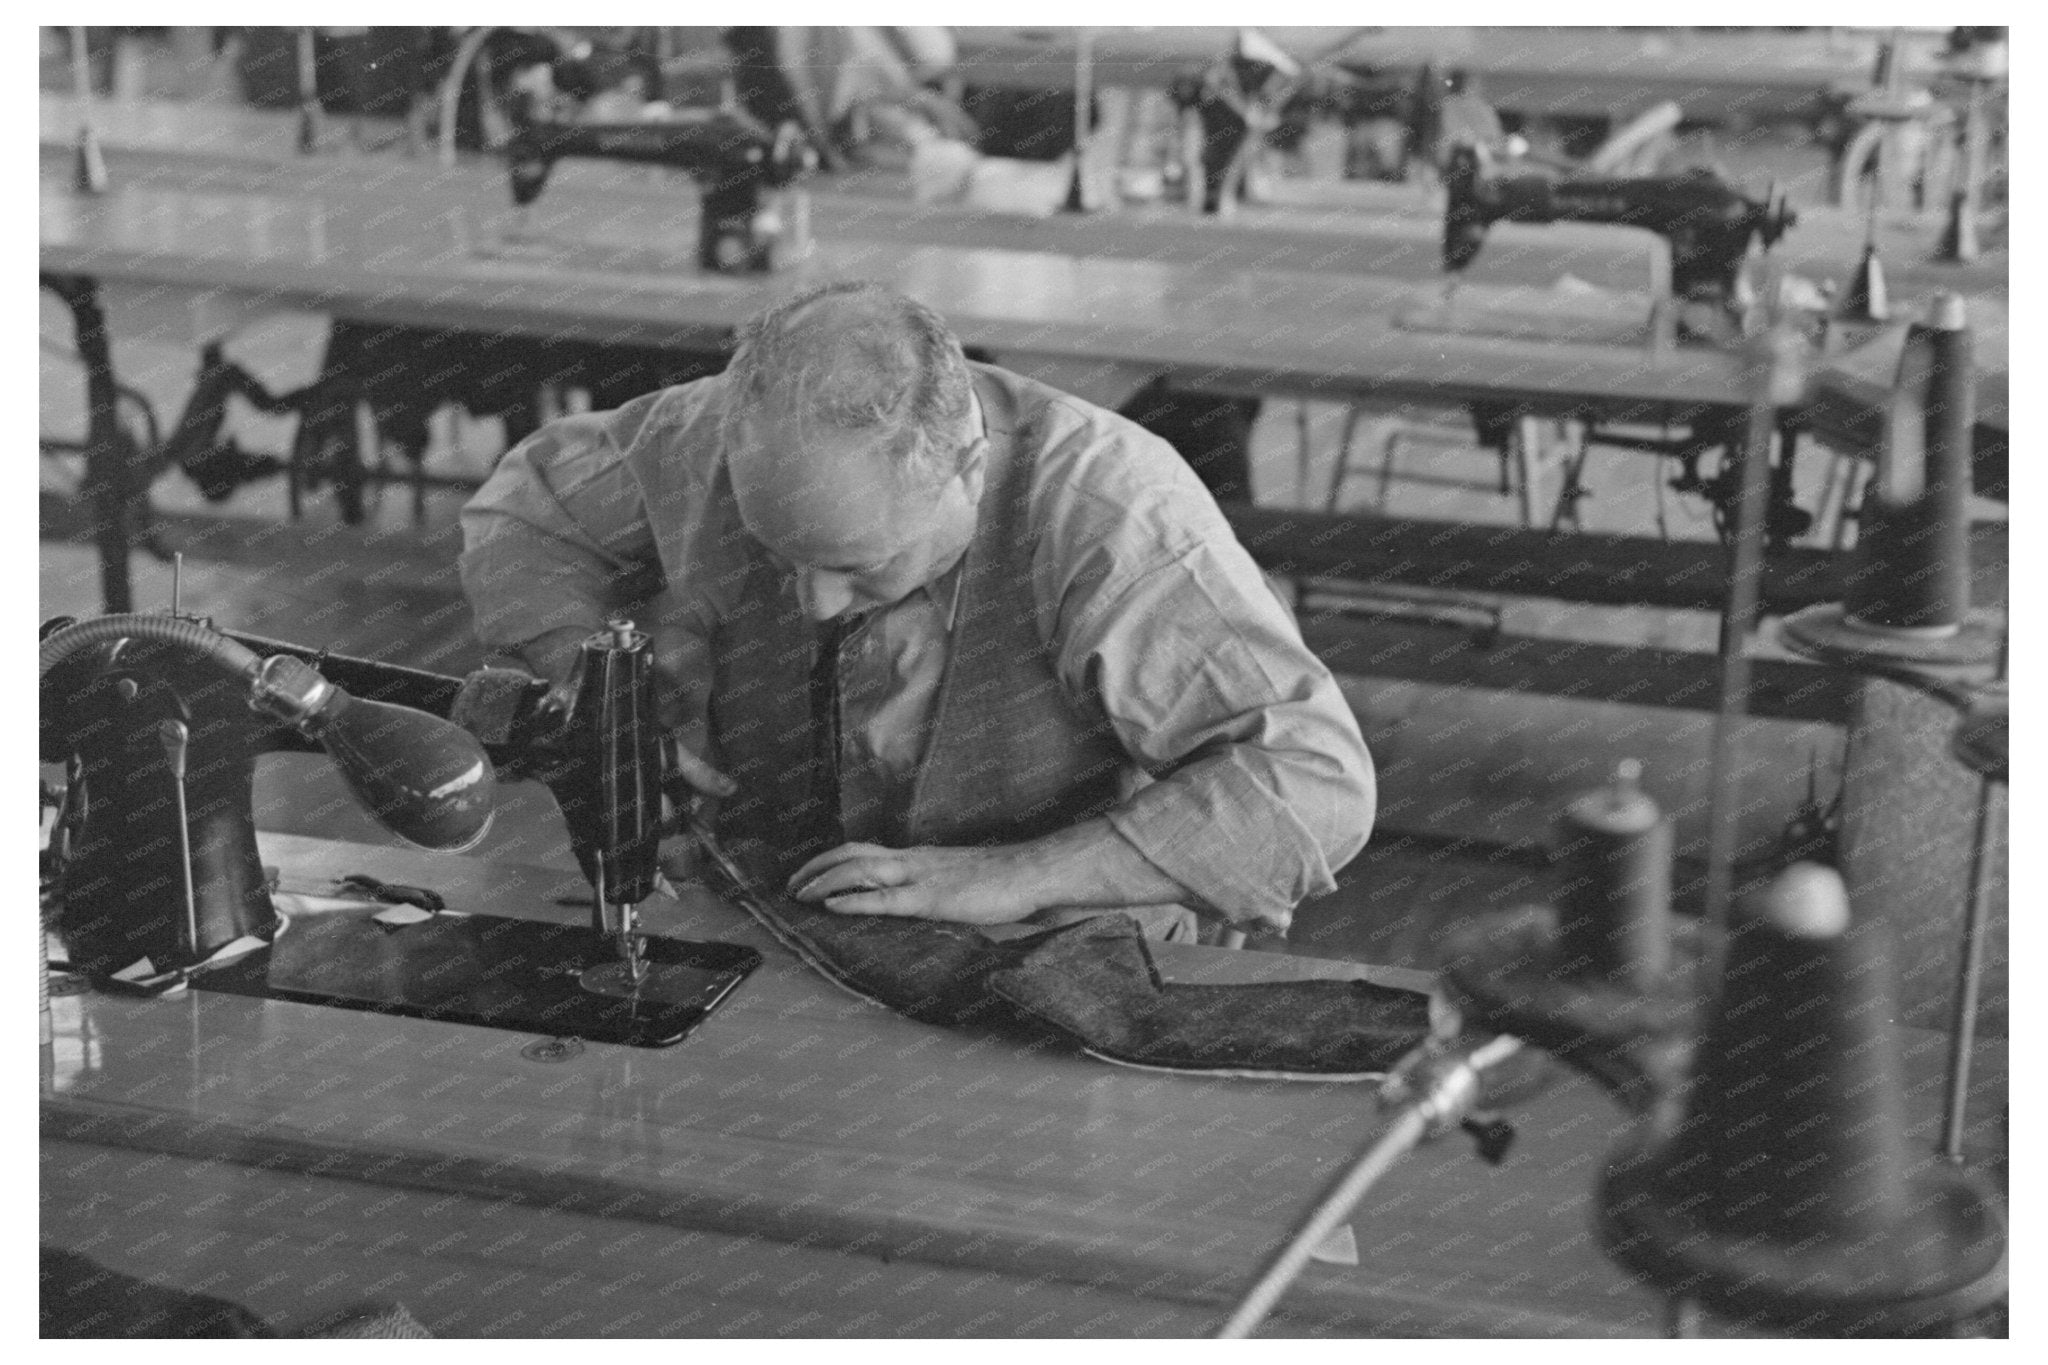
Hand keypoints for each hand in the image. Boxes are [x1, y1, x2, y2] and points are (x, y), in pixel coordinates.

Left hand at [786, 842, 1040, 925]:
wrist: (1032, 873)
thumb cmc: (1004, 880)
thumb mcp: (960, 878)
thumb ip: (936, 886)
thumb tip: (917, 901)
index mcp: (920, 857)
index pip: (866, 850)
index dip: (832, 860)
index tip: (809, 873)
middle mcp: (914, 860)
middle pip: (852, 853)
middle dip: (816, 867)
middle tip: (790, 884)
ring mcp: (922, 877)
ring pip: (860, 871)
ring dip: (824, 882)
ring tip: (799, 895)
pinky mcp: (933, 899)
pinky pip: (886, 899)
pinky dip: (853, 901)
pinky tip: (832, 907)